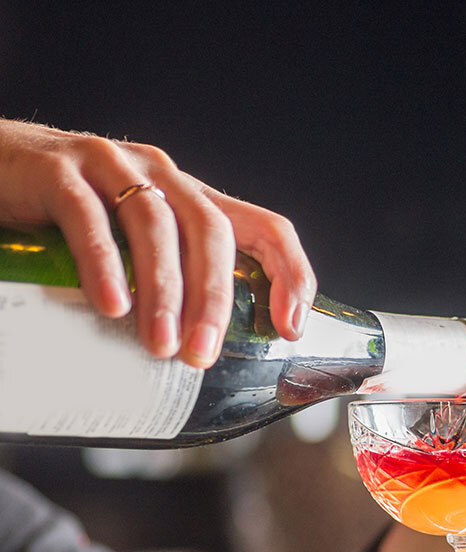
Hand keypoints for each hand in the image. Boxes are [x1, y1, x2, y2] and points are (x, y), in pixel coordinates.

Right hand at [0, 119, 315, 367]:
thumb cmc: (68, 218)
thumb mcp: (134, 246)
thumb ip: (172, 279)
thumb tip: (206, 350)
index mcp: (192, 197)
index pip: (266, 227)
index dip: (289, 273)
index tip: (289, 327)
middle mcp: (162, 176)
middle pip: (212, 231)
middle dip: (214, 298)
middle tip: (202, 354)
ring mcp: (111, 165)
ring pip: (155, 225)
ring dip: (164, 291)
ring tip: (160, 344)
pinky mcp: (57, 169)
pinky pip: (87, 217)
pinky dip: (104, 263)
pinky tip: (112, 305)